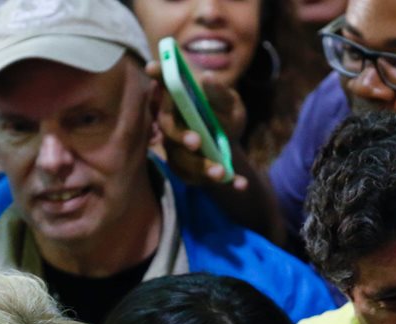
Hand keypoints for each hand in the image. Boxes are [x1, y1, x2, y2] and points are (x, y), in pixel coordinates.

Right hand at [144, 60, 248, 191]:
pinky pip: (199, 179)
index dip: (158, 77)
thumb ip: (220, 94)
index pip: (163, 87)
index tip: (153, 67)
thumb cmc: (226, 115)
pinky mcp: (185, 170)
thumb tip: (207, 78)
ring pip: (183, 160)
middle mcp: (172, 124)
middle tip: (197, 142)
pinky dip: (224, 183)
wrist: (229, 143)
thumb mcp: (230, 103)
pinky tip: (241, 184)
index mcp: (179, 101)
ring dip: (202, 168)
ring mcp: (176, 149)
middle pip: (168, 129)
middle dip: (181, 136)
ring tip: (222, 173)